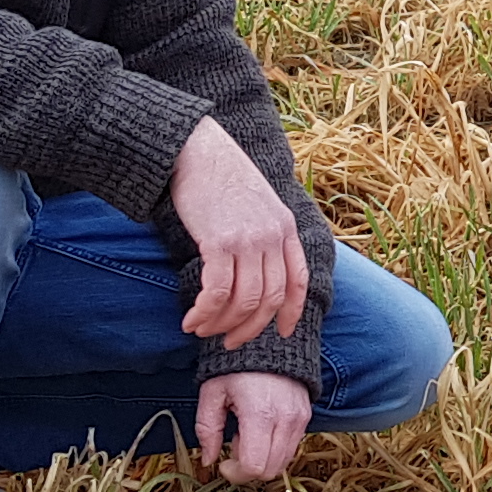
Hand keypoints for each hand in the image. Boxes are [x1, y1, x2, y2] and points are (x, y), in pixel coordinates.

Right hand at [170, 116, 309, 350]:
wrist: (196, 149)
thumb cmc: (221, 176)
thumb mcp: (258, 203)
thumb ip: (266, 233)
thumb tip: (259, 267)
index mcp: (286, 227)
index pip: (299, 280)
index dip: (293, 311)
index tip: (284, 332)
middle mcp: (272, 236)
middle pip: (270, 298)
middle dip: (250, 327)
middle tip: (230, 342)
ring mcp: (248, 239)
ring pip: (244, 300)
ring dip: (222, 324)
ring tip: (202, 330)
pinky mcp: (219, 242)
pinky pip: (217, 291)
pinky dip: (205, 312)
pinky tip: (191, 319)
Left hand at [196, 369, 314, 482]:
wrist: (269, 342)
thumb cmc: (235, 366)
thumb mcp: (212, 393)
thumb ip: (207, 429)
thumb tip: (208, 460)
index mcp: (260, 414)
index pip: (254, 466)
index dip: (235, 473)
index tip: (223, 463)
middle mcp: (285, 420)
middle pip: (270, 471)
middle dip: (248, 468)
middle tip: (234, 445)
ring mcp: (300, 419)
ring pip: (283, 463)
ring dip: (263, 459)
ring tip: (247, 434)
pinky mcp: (306, 417)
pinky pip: (291, 448)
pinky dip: (274, 449)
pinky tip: (261, 429)